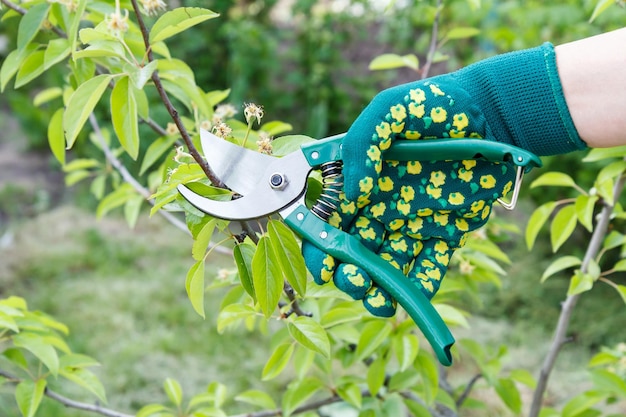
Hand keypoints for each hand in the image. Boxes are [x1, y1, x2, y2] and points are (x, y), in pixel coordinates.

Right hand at [303, 78, 515, 316]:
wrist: (493, 113)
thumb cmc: (434, 106)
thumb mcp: (390, 111)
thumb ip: (362, 144)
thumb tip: (353, 191)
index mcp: (361, 182)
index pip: (330, 219)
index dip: (320, 245)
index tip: (323, 266)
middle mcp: (382, 206)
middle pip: (355, 250)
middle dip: (349, 273)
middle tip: (354, 281)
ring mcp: (413, 222)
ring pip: (387, 265)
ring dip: (378, 288)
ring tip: (379, 301)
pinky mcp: (445, 232)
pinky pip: (430, 265)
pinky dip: (421, 285)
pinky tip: (414, 297)